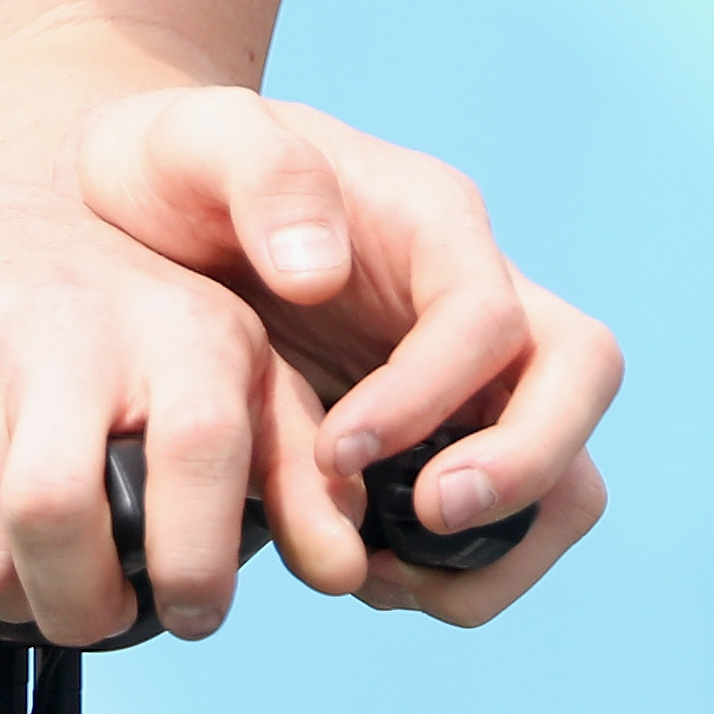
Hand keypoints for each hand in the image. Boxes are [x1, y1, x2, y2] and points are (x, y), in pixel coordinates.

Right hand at [0, 173, 332, 649]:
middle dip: (84, 604)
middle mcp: (71, 319)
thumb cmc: (93, 322)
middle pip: (60, 514)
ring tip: (39, 573)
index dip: (197, 560)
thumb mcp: (210, 358)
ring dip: (16, 601)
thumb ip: (291, 460)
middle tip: (98, 605)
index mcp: (178, 319)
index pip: (198, 448)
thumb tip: (347, 568)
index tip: (192, 607)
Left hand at [72, 88, 618, 628]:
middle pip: (580, 378)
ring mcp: (468, 368)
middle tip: (422, 522)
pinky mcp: (437, 434)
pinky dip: (455, 569)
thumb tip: (324, 274)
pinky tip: (357, 569)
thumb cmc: (171, 168)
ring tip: (380, 574)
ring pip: (566, 465)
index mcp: (430, 216)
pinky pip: (501, 516)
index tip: (334, 448)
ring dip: (502, 543)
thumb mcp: (190, 139)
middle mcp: (475, 289)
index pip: (488, 313)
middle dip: (526, 469)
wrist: (133, 217)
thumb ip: (262, 176)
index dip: (431, 393)